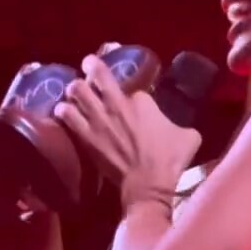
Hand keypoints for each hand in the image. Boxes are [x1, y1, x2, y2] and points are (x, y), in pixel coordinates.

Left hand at [54, 54, 200, 195]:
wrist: (148, 184)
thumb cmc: (170, 160)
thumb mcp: (189, 136)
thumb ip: (181, 124)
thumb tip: (182, 128)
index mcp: (142, 100)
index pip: (133, 86)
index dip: (132, 92)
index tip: (132, 97)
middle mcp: (117, 104)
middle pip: (98, 75)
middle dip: (92, 67)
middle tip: (88, 64)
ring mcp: (99, 119)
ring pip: (78, 91)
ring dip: (74, 87)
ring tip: (73, 89)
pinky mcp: (87, 137)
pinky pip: (68, 117)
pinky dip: (63, 110)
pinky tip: (61, 109)